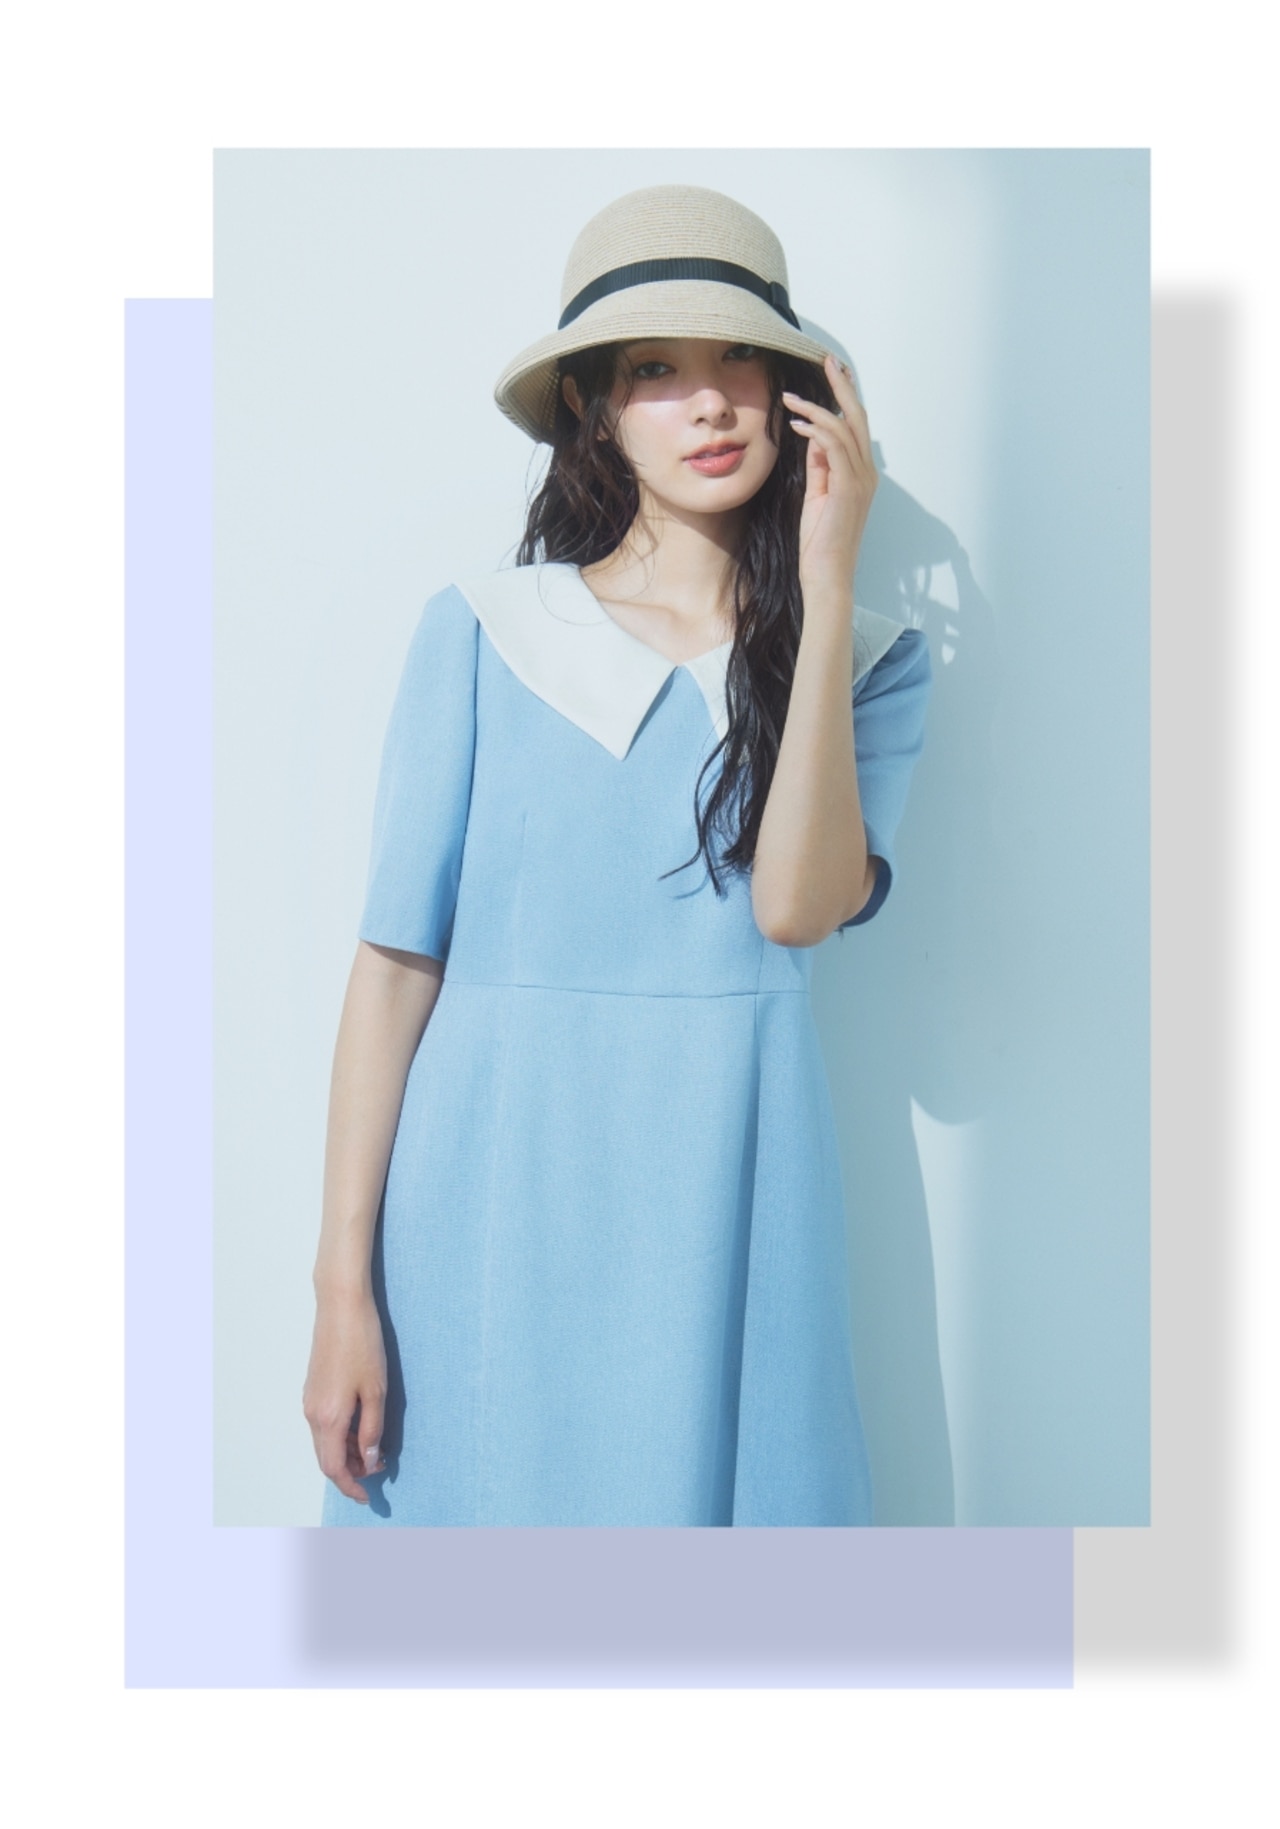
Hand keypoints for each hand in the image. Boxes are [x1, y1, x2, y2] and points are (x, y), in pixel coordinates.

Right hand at [302, 1287, 387, 1503]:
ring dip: (347, 1453)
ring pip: (325, 1442)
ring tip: (376, 1451)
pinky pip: (324, 1425)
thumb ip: (372, 1429)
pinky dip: (341, 1436)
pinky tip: (362, 1429)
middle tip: (379, 1472)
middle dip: (351, 1473)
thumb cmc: (362, 1343)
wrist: (340, 1306)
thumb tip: (370, 1460)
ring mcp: (310, 1400)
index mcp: (328, 1418)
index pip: (334, 1468)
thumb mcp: (376, 1390)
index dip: (351, 1486)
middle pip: (327, 1459)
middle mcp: (312, 1413)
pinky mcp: (313, 1389)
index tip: (369, 1497)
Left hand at [782, 353, 877, 606]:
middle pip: (858, 417)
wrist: (827, 575)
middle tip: (826, 360)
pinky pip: (836, 448)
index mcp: (861, 473)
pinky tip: (796, 423)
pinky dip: (816, 430)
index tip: (829, 373)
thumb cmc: (820, 542)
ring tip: (790, 396)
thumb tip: (813, 437)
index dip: (844, 397)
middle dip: (842, 387)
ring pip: (846, 428)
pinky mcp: (848, 490)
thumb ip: (819, 466)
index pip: (856, 426)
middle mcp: (867, 473)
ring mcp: (861, 481)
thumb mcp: (817, 496)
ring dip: (817, 407)